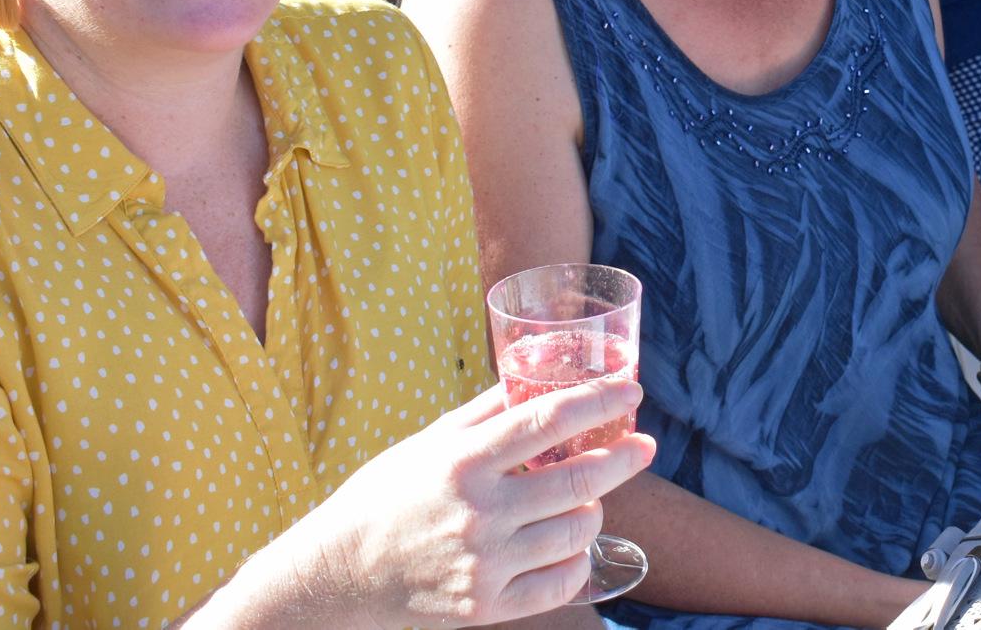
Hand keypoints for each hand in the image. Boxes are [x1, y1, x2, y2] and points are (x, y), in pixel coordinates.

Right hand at [292, 378, 655, 628]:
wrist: (337, 575)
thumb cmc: (385, 497)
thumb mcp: (429, 441)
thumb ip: (485, 411)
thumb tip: (535, 375)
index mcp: (463, 461)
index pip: (548, 420)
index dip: (600, 402)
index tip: (632, 391)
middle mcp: (478, 513)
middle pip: (578, 480)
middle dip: (623, 457)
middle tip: (644, 446)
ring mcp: (485, 564)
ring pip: (577, 531)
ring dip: (594, 509)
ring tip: (585, 498)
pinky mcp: (486, 605)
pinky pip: (561, 582)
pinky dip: (576, 559)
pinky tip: (570, 543)